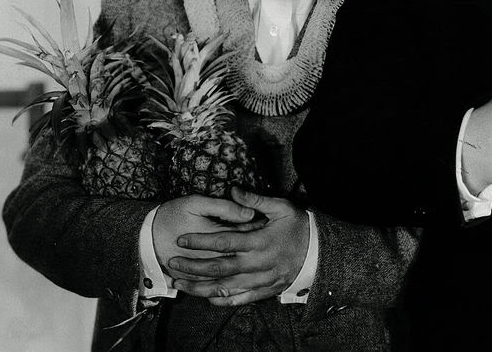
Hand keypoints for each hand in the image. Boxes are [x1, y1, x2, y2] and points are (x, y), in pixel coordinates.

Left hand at [166, 187, 310, 305]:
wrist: (319, 253)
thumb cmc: (299, 227)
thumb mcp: (282, 208)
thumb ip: (256, 200)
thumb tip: (233, 190)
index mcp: (259, 241)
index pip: (223, 241)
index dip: (200, 241)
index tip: (181, 239)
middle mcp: (256, 263)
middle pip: (217, 267)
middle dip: (191, 266)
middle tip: (172, 262)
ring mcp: (259, 280)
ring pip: (224, 287)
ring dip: (199, 287)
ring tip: (179, 283)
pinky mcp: (264, 291)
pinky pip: (238, 299)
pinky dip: (221, 300)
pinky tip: (206, 298)